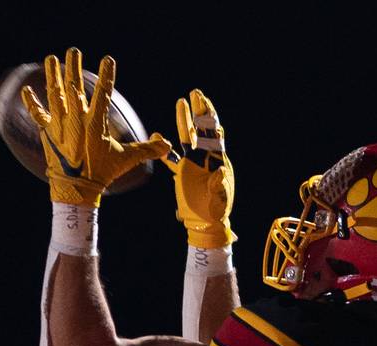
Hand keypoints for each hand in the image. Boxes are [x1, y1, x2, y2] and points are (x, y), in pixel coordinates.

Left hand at [21, 48, 170, 206]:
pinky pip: (38, 114)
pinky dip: (32, 102)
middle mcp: (76, 118)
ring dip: (53, 76)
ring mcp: (60, 124)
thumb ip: (146, 150)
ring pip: (55, 94)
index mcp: (95, 123)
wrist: (76, 189)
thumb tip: (167, 145)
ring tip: (52, 59)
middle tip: (74, 51)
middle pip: (74, 87)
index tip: (108, 59)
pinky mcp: (47, 132)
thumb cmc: (101, 173)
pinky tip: (27, 89)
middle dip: (74, 67)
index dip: (107, 75)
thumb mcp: (125, 160)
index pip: (104, 93)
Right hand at [161, 90, 234, 247]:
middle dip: (200, 111)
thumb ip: (218, 184)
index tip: (205, 102)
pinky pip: (171, 157)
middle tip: (196, 92)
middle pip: (202, 130)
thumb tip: (220, 170)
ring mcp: (193, 163)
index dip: (210, 118)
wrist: (205, 223)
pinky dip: (164, 148)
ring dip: (184, 120)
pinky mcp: (182, 172)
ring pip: (187, 137)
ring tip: (181, 101)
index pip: (213, 134)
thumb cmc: (216, 211)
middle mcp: (205, 158)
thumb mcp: (218, 198)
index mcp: (217, 161)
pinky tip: (156, 135)